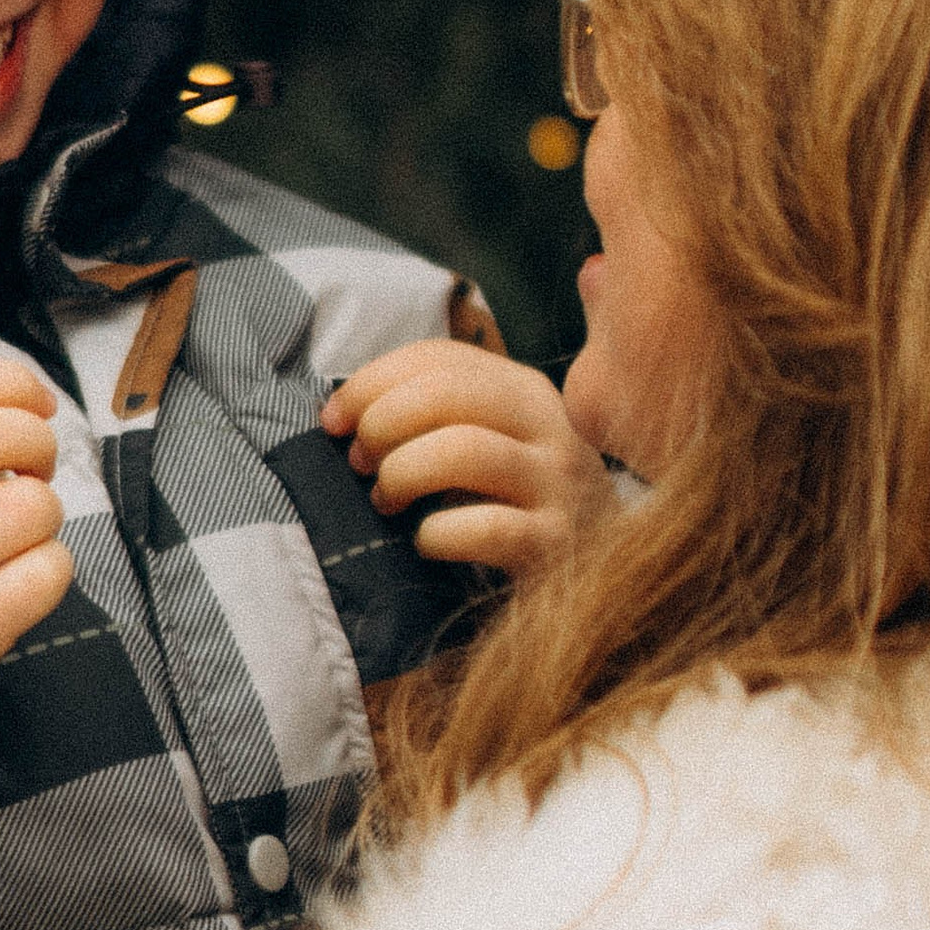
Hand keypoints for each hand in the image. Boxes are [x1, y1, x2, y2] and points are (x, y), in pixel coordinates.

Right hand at [0, 359, 72, 806]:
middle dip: (38, 438)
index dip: (5, 380)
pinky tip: (20, 583)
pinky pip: (47, 571)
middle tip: (35, 468)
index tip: (35, 399)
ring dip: (45, 513)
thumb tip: (18, 397)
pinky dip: (51, 569)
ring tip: (18, 537)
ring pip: (30, 504)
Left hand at [321, 340, 615, 575]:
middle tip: (360, 463)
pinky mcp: (554, 543)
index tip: (332, 420)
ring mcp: (558, 484)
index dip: (371, 381)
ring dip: (403, 472)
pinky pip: (485, 527)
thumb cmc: (515, 505)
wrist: (597, 570)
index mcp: (525, 390)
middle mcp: (549, 426)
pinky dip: (436, 533)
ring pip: (463, 449)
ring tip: (387, 501)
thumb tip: (339, 410)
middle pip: (449, 393)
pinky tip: (425, 541)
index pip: (440, 359)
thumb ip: (431, 415)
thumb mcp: (487, 442)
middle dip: (383, 423)